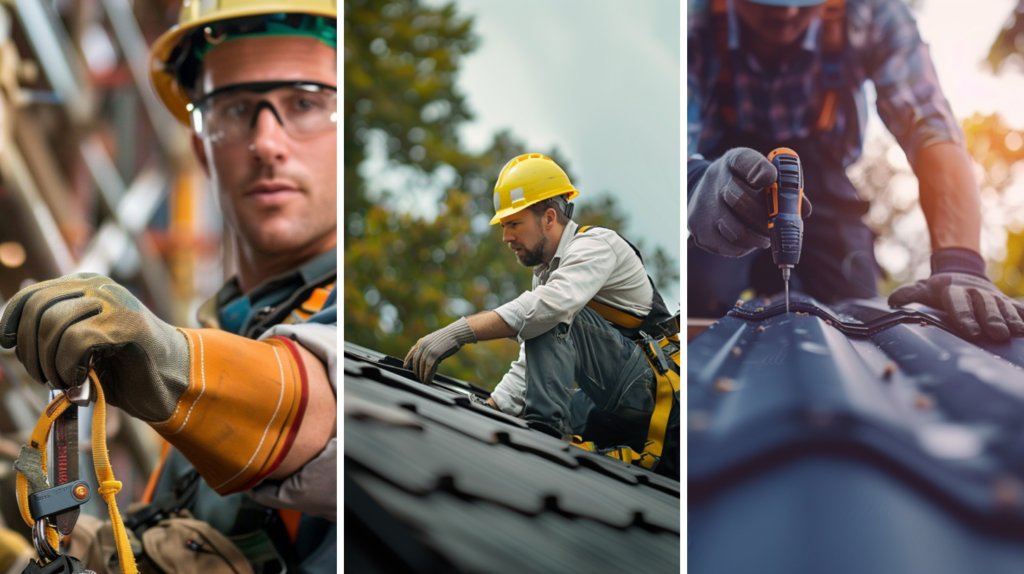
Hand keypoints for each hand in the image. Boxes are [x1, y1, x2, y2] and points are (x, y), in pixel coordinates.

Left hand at [0, 273, 188, 421]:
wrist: (172, 382)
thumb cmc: (125, 368)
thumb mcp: (82, 345)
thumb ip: (54, 334)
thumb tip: (9, 338)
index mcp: (86, 285)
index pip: (32, 295)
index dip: (11, 321)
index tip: (7, 346)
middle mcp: (99, 285)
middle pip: (37, 309)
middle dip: (30, 350)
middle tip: (44, 376)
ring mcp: (114, 300)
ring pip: (53, 325)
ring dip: (49, 363)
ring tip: (64, 381)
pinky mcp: (126, 321)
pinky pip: (75, 340)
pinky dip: (68, 366)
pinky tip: (80, 380)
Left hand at [404, 317, 476, 383]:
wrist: (456, 333)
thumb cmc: (447, 338)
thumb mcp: (433, 341)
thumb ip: (427, 348)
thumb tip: (424, 359)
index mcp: (421, 341)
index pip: (411, 353)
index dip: (408, 362)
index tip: (406, 368)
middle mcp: (423, 345)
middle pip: (416, 361)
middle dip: (416, 371)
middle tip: (418, 378)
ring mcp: (429, 349)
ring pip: (422, 365)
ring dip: (422, 375)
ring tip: (424, 381)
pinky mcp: (435, 354)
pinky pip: (429, 367)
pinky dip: (428, 375)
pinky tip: (428, 380)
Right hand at [688, 147, 811, 256]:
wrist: (704, 197)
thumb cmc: (743, 185)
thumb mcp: (760, 176)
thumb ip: (783, 189)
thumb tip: (805, 210)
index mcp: (734, 161)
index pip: (745, 160)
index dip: (760, 170)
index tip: (771, 179)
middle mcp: (715, 181)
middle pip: (741, 201)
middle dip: (766, 217)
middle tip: (779, 226)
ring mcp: (704, 207)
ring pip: (738, 231)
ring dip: (760, 237)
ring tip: (767, 235)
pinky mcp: (700, 231)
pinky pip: (731, 247)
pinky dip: (747, 247)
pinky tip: (751, 240)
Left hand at [889, 272, 1023, 340]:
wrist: (963, 271)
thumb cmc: (940, 288)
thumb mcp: (923, 288)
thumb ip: (908, 294)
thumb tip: (892, 302)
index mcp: (953, 290)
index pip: (958, 303)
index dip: (964, 316)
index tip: (971, 331)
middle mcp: (975, 292)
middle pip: (984, 305)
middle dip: (991, 319)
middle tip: (998, 334)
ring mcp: (992, 295)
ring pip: (1003, 306)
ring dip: (1011, 318)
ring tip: (1017, 332)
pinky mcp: (1006, 300)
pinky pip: (1018, 307)